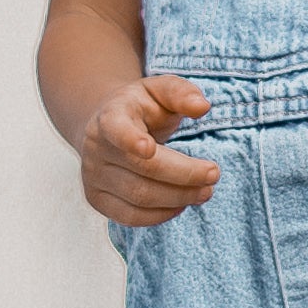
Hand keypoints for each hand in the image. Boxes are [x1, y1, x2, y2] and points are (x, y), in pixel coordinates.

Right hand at [77, 74, 220, 227]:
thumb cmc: (140, 108)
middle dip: (184, 176)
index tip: (149, 148)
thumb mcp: (160, 90)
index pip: (116, 129)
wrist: (106, 127)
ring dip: (178, 198)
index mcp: (111, 116)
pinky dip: (160, 215)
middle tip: (214, 175)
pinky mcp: (97, 199)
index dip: (130, 140)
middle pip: (143, 169)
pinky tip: (180, 205)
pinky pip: (130, 217)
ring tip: (204, 192)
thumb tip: (202, 106)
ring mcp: (93, 176)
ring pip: (139, 197)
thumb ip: (181, 93)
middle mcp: (96, 147)